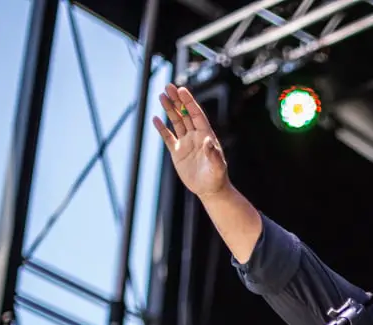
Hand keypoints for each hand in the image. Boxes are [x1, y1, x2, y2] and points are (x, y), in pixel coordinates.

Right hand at [151, 83, 228, 197]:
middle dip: (177, 100)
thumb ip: (213, 154)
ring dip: (169, 109)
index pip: (196, 114)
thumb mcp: (217, 166)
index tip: (182, 90)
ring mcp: (186, 143)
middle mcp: (195, 136)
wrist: (210, 190)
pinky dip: (161, 128)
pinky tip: (156, 118)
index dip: (189, 102)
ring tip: (161, 96)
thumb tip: (209, 141)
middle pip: (184, 114)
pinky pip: (168, 137)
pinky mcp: (177, 152)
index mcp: (206, 135)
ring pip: (176, 122)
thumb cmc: (217, 177)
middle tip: (168, 85)